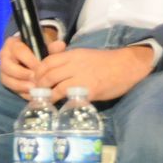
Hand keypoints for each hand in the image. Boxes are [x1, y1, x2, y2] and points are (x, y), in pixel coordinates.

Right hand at [0, 27, 63, 96]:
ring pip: (6, 79)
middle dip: (22, 75)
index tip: (41, 69)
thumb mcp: (46, 45)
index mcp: (13, 43)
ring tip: (33, 90)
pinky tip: (31, 95)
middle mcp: (5, 55)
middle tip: (35, 81)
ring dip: (20, 86)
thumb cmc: (40, 48)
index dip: (30, 61)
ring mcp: (3, 69)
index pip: (19, 51)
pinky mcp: (6, 80)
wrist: (35, 55)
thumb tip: (60, 45)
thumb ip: (53, 47)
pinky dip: (21, 92)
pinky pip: (10, 88)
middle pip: (7, 66)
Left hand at [34, 43, 152, 102]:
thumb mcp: (84, 55)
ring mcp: (82, 78)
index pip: (47, 61)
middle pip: (48, 75)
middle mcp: (75, 64)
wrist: (127, 66)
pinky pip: (71, 98)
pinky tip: (60, 108)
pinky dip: (63, 103)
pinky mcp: (90, 90)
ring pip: (56, 87)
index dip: (38, 72)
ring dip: (48, 96)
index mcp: (73, 54)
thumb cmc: (105, 62)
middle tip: (37, 93)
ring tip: (45, 102)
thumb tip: (52, 69)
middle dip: (39, 86)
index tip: (35, 80)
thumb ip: (68, 61)